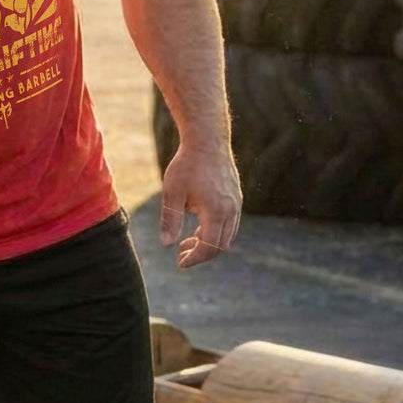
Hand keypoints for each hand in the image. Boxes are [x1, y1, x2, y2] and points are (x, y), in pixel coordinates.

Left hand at [160, 142, 241, 268]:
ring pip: (228, 235)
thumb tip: (166, 245)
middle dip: (201, 254)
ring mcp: (236, 204)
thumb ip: (170, 220)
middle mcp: (231, 210)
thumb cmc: (186, 165)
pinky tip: (198, 226)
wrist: (207, 140)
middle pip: (221, 245)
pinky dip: (216, 231)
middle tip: (181, 253)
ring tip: (187, 240)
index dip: (194, 259)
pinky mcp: (236, 197)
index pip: (209, 247)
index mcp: (216, 212)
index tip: (180, 263)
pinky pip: (230, 223)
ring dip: (209, 243)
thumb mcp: (172, 194)